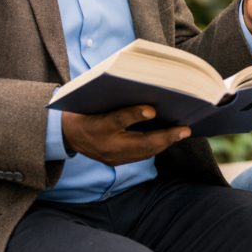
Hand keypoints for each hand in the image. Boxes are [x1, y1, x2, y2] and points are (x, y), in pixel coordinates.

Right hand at [62, 105, 188, 165]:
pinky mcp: (116, 161)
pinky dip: (157, 146)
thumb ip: (116, 98)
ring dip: (165, 142)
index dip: (134, 115)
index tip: (152, 110)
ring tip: (183, 132)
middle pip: (139, 144)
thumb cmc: (84, 110)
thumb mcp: (94, 100)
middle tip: (185, 130)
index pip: (117, 120)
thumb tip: (147, 90)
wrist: (67, 134)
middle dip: (165, 137)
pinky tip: (169, 137)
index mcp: (96, 126)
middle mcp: (105, 145)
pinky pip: (141, 156)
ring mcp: (111, 157)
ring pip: (144, 152)